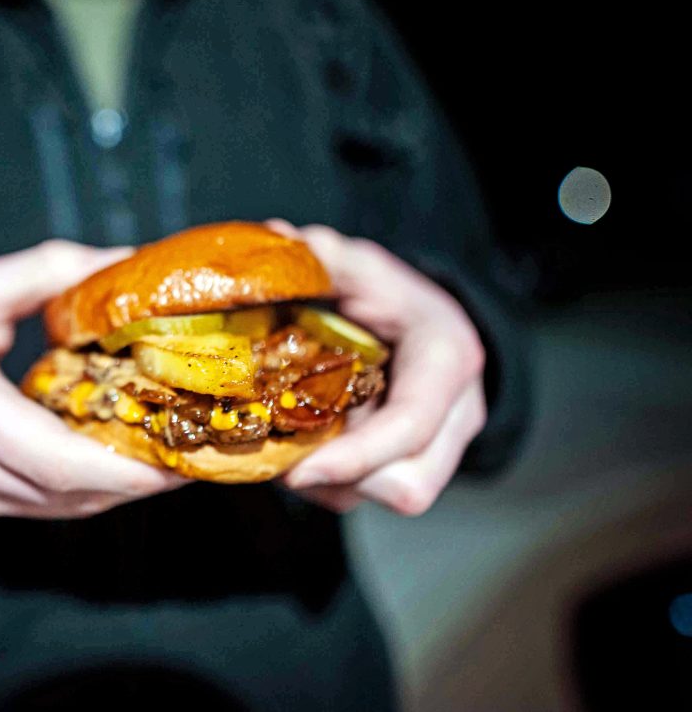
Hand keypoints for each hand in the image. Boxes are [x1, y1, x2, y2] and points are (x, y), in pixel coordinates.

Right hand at [0, 240, 188, 522]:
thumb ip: (54, 272)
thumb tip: (129, 262)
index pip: (53, 460)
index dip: (123, 470)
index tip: (178, 460)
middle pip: (64, 494)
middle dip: (136, 483)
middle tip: (194, 455)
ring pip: (55, 510)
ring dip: (114, 491)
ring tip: (168, 458)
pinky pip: (35, 508)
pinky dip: (80, 491)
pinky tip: (115, 463)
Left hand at [267, 220, 487, 515]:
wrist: (420, 321)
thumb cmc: (387, 294)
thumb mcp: (359, 267)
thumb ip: (323, 257)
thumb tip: (275, 238)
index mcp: (446, 360)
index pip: (410, 426)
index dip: (355, 456)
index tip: (297, 470)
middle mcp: (459, 411)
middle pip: (408, 482)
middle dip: (343, 478)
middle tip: (285, 457)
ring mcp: (445, 444)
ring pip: (391, 496)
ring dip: (336, 484)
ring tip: (292, 449)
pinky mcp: (423, 464)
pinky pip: (379, 495)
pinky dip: (339, 482)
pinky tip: (310, 448)